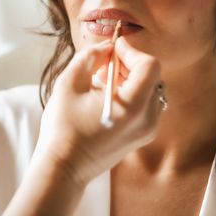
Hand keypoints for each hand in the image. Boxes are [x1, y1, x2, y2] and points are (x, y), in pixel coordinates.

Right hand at [32, 36, 162, 186]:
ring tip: (102, 78)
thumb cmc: (63, 127)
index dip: (130, 51)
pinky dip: (130, 92)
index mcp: (133, 106)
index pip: (149, 65)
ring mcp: (147, 130)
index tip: (111, 47)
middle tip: (103, 61)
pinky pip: (145, 104)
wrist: (64, 167)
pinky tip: (106, 94)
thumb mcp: (69, 83)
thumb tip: (105, 47)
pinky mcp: (141, 136)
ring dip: (129, 77)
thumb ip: (90, 58)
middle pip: (152, 76)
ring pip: (150, 89)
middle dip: (129, 63)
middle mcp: (147, 119)